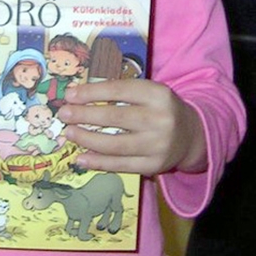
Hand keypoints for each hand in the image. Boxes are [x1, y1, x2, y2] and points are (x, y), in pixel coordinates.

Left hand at [59, 79, 205, 176]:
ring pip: (115, 144)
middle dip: (85, 115)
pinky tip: (81, 157)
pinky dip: (98, 162)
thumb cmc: (161, 109)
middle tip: (64, 114)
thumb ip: (122, 94)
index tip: (70, 94)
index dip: (92, 92)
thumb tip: (80, 98)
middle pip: (115, 117)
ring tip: (69, 133)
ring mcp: (157, 144)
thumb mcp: (150, 93)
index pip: (120, 90)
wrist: (191, 135)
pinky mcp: (153, 165)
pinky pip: (120, 165)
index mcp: (158, 94)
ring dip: (87, 139)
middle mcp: (160, 119)